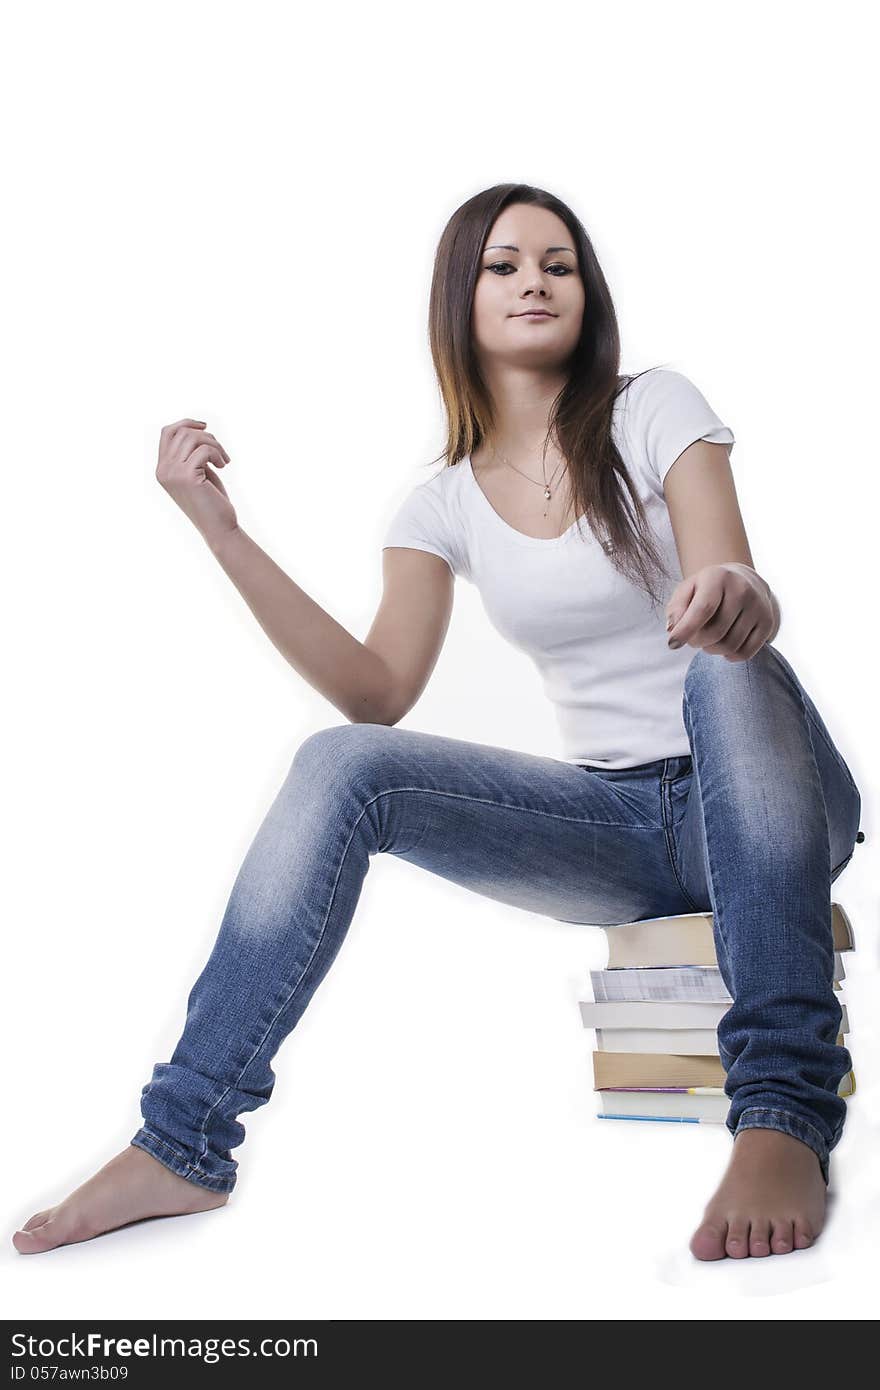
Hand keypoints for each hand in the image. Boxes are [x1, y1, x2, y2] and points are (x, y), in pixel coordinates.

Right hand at [155, 418, 237, 547]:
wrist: (219, 527)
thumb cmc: (211, 500)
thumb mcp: (197, 472)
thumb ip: (190, 453)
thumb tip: (194, 427)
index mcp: (162, 469)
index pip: (167, 433)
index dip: (186, 423)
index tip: (205, 426)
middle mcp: (163, 470)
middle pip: (182, 432)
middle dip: (207, 437)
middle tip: (221, 452)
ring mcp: (172, 473)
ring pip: (193, 438)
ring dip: (214, 444)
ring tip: (223, 460)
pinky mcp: (186, 477)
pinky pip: (204, 450)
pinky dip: (217, 453)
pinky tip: (223, 465)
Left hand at [665, 563, 775, 661]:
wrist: (743, 580)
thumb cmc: (708, 589)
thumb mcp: (687, 590)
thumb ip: (676, 608)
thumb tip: (673, 629)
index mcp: (718, 577)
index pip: (703, 609)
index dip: (686, 630)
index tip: (672, 644)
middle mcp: (742, 589)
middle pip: (715, 632)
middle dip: (697, 642)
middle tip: (693, 638)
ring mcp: (758, 606)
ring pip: (730, 645)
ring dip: (712, 649)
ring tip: (709, 639)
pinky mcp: (768, 622)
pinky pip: (745, 652)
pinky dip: (730, 656)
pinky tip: (724, 646)